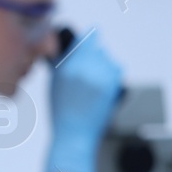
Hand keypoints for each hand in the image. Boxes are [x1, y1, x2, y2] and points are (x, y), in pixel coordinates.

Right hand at [46, 30, 122, 171]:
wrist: (75, 133)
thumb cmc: (63, 111)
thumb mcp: (56, 83)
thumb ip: (63, 62)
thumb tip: (72, 46)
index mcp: (67, 66)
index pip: (84, 39)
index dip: (86, 39)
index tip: (88, 37)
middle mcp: (84, 67)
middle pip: (96, 49)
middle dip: (92, 58)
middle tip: (85, 74)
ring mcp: (100, 75)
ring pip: (107, 59)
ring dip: (102, 66)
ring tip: (92, 84)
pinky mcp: (112, 83)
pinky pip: (115, 69)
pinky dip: (110, 75)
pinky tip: (100, 87)